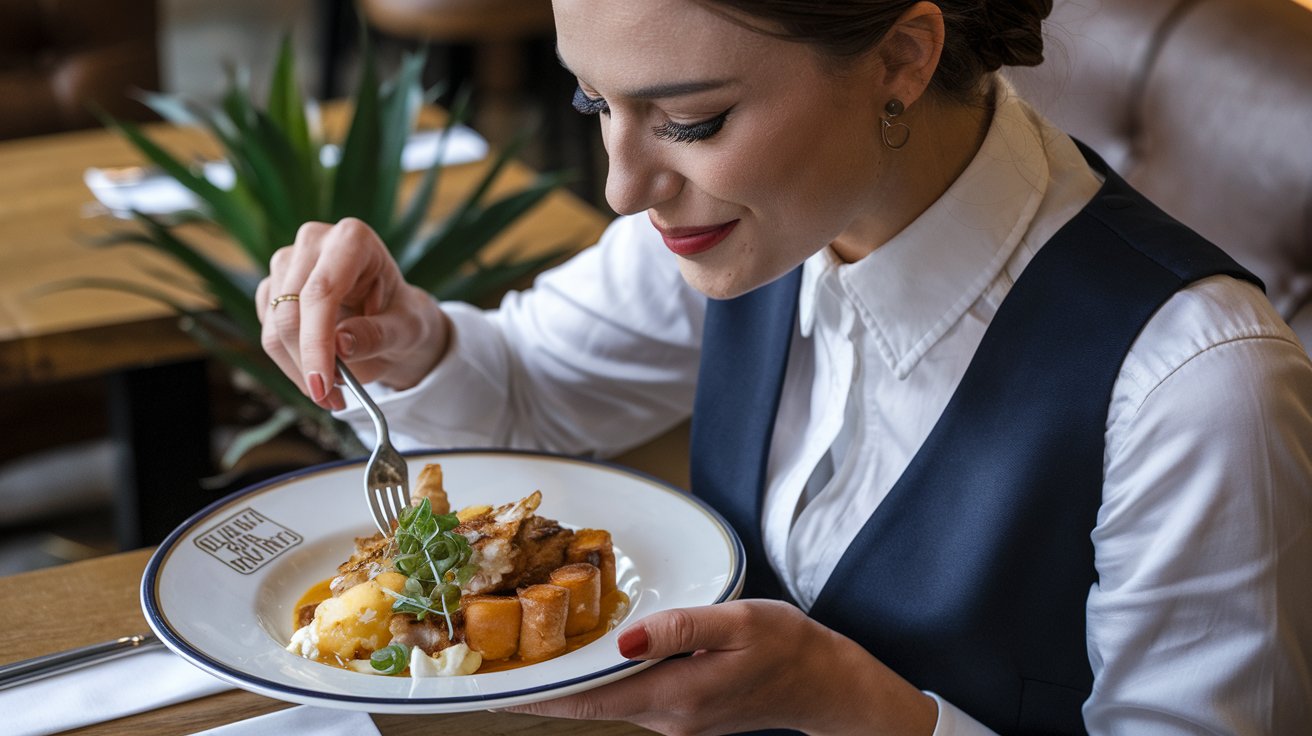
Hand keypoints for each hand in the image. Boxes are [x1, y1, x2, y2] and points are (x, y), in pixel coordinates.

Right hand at [255, 218, 450, 409]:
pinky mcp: (272, 287)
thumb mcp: (406, 329)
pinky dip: (290, 363)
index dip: (317, 342)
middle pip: (290, 311)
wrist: (391, 316)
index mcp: (353, 239)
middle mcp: (314, 242)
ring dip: (299, 368)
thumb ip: (378, 334)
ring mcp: (287, 262)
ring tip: (334, 391)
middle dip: (308, 363)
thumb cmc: (403, 316)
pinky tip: (319, 372)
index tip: (322, 384)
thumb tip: (341, 345)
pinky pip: (267, 333)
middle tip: (332, 400)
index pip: (321, 292)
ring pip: (273, 327)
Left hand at [506, 599, 937, 735]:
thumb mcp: (737, 623)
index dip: (536, 697)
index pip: (586, 702)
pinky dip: (600, 679)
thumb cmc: (788, 647)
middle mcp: (666, 716)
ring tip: (528, 656)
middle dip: (542, 687)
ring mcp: (674, 718)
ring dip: (570, 682)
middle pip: (588, 704)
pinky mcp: (682, 710)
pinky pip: (627, 695)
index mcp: (673, 697)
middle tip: (494, 665)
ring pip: (606, 700)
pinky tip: (587, 657)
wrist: (825, 685)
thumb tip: (625, 639)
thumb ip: (679, 629)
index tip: (491, 691)